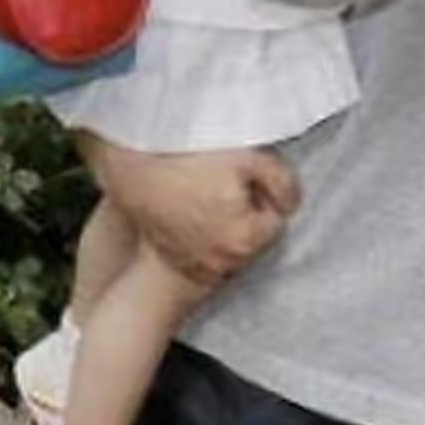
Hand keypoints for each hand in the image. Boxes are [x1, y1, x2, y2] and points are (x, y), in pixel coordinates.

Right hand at [88, 137, 300, 283]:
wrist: (133, 171)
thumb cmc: (190, 162)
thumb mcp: (248, 158)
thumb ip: (282, 181)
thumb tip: (292, 203)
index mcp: (247, 239)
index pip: (276, 216)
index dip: (263, 191)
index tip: (242, 174)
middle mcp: (225, 263)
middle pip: (252, 232)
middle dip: (246, 208)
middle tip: (222, 180)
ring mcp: (197, 266)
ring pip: (228, 240)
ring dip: (223, 219)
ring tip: (202, 190)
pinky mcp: (176, 260)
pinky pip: (202, 248)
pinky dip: (199, 230)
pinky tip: (186, 203)